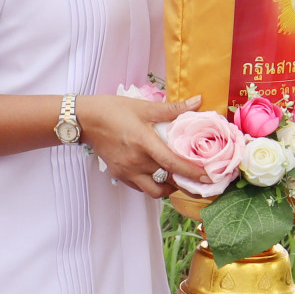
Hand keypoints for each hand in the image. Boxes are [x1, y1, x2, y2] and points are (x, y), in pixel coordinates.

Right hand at [77, 93, 210, 196]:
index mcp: (144, 143)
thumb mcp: (144, 107)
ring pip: (154, 191)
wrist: (85, 120)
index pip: (172, 164)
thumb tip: (198, 102)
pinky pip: (141, 188)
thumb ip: (172, 109)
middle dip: (186, 185)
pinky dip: (154, 185)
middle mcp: (136, 161)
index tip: (209, 177)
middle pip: (167, 183)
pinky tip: (160, 175)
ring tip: (179, 180)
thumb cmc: (113, 110)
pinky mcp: (120, 175)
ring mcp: (127, 171)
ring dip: (169, 188)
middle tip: (201, 183)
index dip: (192, 173)